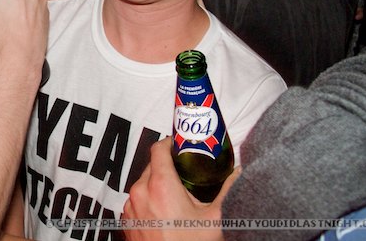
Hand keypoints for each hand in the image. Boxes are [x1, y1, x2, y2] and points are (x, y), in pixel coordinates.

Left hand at [122, 138, 237, 240]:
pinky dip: (147, 201)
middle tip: (185, 174)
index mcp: (161, 185)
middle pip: (151, 166)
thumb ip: (227, 190)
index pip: (158, 148)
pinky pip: (136, 201)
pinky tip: (163, 212)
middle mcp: (140, 192)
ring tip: (175, 196)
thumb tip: (240, 172)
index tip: (180, 146)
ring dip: (156, 185)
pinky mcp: (125, 221)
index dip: (170, 143)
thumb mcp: (215, 219)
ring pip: (142, 183)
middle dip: (167, 167)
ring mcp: (130, 207)